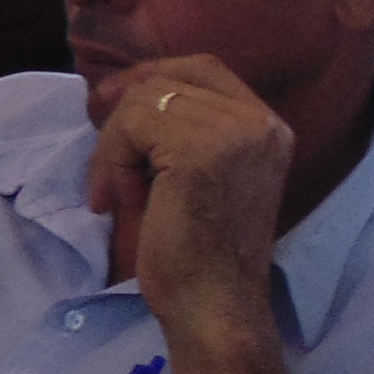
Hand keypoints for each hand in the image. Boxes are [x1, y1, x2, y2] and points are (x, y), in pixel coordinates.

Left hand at [85, 56, 292, 353]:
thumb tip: (117, 87)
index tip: (110, 104)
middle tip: (105, 162)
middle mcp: (261, 123)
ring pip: (142, 101)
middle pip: (166, 80)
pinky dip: (110, 160)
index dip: (151, 76)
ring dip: (113, 147)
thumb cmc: (195, 249)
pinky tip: (118, 201)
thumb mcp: (195, 172)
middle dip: (122, 115)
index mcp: (268, 127)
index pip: (202, 67)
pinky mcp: (202, 152)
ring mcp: (236, 134)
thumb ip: (180, 128)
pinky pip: (130, 126)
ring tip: (118, 194)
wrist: (212, 306)